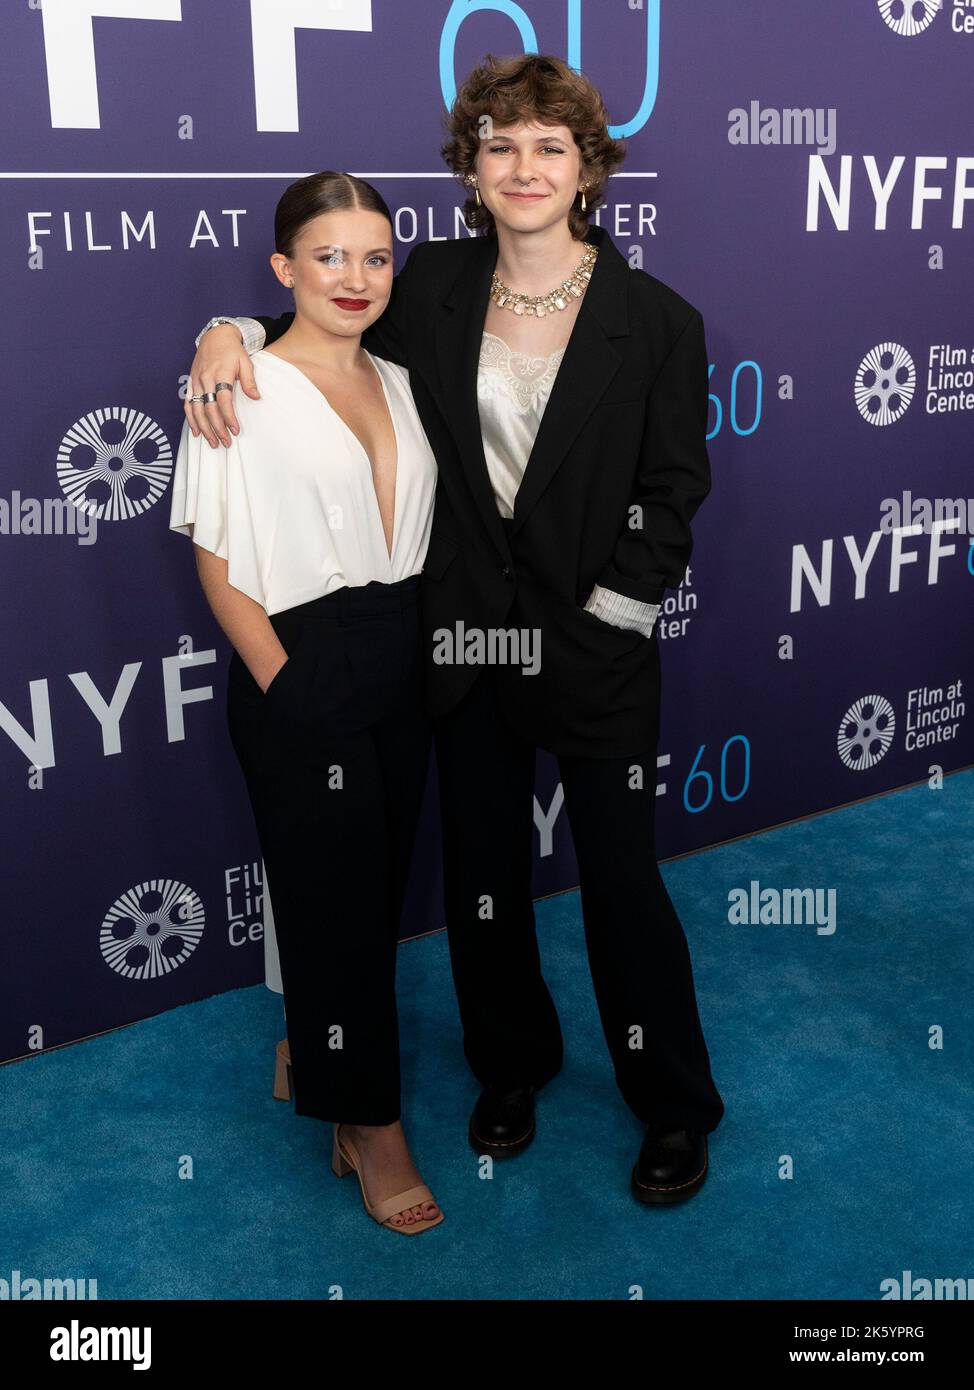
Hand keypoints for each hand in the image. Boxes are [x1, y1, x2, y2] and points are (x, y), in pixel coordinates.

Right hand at [185, 324, 258, 448]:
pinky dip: (191, 418)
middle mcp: (206, 379)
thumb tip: (256, 398)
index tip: (235, 430)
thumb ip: (249, 381)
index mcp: (221, 374)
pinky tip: (196, 431)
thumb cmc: (233, 351)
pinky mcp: (191, 382)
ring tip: (212, 442)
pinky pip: (188, 403)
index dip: (229, 417)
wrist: (216, 336)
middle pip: (209, 409)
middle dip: (217, 428)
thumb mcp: (246, 362)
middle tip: (225, 443)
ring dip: (204, 428)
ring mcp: (196, 381)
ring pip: (197, 409)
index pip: (223, 401)